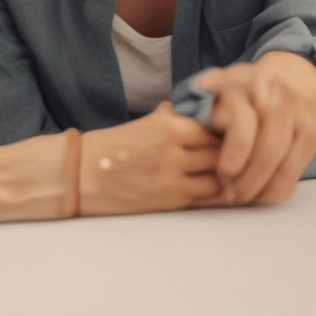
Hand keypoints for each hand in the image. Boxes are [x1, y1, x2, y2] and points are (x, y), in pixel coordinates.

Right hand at [78, 103, 224, 215]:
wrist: (84, 174)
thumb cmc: (114, 146)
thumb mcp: (147, 123)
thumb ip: (177, 121)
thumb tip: (207, 115)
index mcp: (167, 123)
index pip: (215, 124)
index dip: (224, 129)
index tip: (226, 133)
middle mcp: (173, 148)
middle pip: (222, 149)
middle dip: (229, 152)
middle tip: (231, 154)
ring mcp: (174, 176)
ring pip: (221, 175)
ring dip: (224, 174)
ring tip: (221, 171)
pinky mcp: (172, 200)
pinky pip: (209, 196)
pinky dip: (214, 192)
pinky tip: (210, 187)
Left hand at [194, 51, 315, 204]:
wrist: (302, 73)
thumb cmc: (252, 86)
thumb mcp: (224, 81)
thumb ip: (203, 98)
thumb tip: (175, 116)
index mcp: (237, 80)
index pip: (235, 118)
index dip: (231, 150)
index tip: (221, 171)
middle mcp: (266, 91)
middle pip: (256, 142)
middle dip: (243, 175)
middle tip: (228, 194)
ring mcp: (291, 110)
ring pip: (275, 155)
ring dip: (258, 185)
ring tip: (243, 198)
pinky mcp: (312, 129)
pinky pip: (294, 166)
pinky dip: (278, 187)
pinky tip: (264, 195)